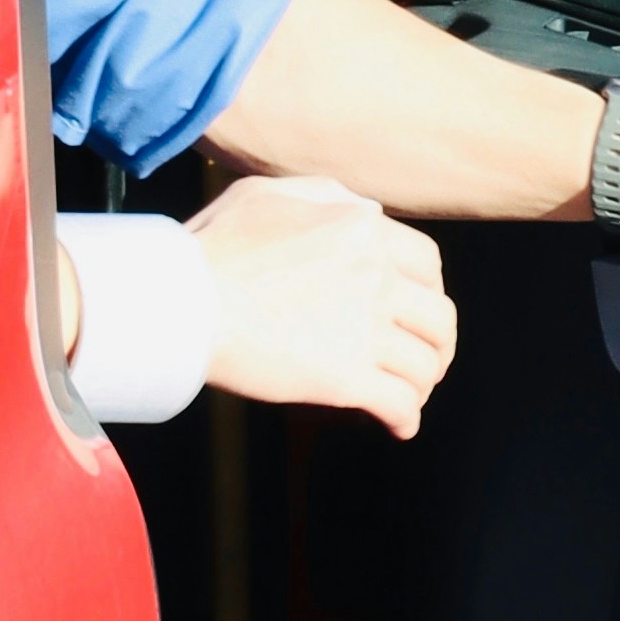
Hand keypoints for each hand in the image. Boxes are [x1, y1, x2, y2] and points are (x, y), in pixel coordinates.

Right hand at [182, 168, 459, 438]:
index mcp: (362, 229)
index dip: (428, 292)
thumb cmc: (211, 247)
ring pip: (424, 364)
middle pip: (439, 316)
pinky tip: (399, 427)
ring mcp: (364, 327)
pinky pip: (398, 403)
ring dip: (422, 383)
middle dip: (437, 343)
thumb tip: (364, 211)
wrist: (180, 300)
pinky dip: (406, 418)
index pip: (427, 263)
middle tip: (425, 358)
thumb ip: (324, 195)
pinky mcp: (346, 376)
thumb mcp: (268, 193)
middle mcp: (376, 275)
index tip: (416, 311)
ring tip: (410, 395)